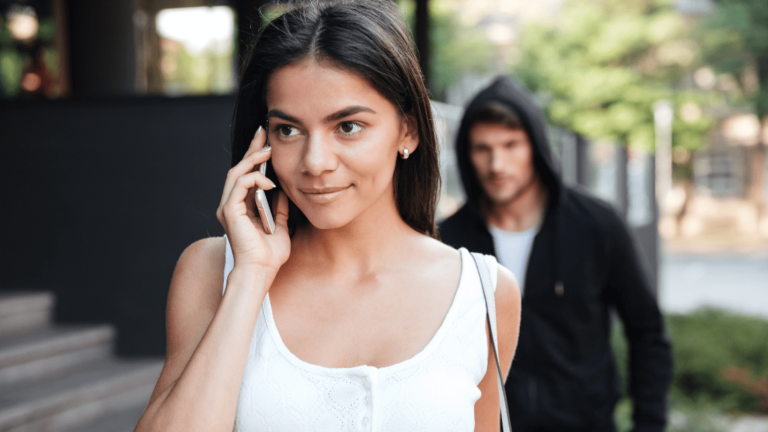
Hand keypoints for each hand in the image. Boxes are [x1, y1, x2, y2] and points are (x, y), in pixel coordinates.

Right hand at [216, 126, 290, 280]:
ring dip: (253, 160)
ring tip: (268, 151)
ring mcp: (228, 207)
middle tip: (264, 132)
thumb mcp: (281, 226)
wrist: (261, 272)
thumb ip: (280, 208)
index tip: (267, 141)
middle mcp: (231, 205)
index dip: (255, 157)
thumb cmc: (270, 256)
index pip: (247, 175)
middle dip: (252, 149)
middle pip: (239, 169)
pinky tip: (270, 183)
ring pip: (237, 173)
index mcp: (241, 207)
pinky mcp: (229, 210)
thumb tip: (286, 191)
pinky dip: (254, 179)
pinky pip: (239, 185)